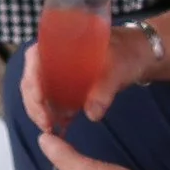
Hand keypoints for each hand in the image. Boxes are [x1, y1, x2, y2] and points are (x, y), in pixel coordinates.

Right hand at [19, 25, 158, 130]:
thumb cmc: (126, 53)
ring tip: (49, 128)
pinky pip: (49, 98)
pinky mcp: (64, 84)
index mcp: (59, 41)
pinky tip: (55, 127)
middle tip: (46, 124)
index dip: (32, 79)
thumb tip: (92, 114)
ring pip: (36, 90)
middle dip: (34, 102)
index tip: (40, 100)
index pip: (34, 58)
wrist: (138, 55)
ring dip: (38, 110)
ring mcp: (56, 71)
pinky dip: (49, 113)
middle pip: (31, 78)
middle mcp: (52, 55)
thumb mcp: (118, 67)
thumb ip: (105, 88)